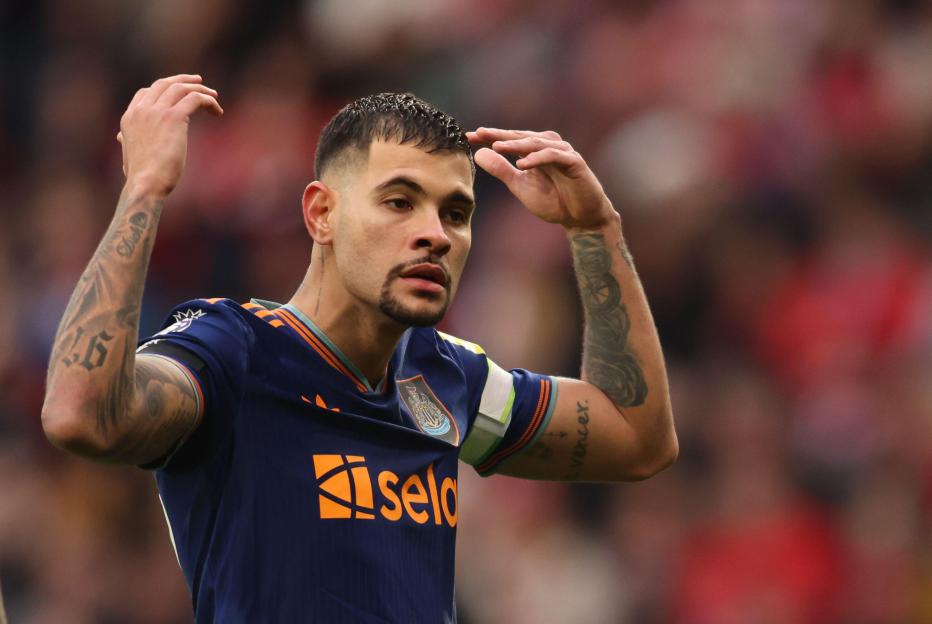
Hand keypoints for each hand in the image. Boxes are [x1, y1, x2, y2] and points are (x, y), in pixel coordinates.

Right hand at [117, 74, 222, 196]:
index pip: (145, 92)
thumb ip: (126, 141)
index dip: (164, 89)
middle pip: (163, 84)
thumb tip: (121, 138)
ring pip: (181, 88)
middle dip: (182, 81)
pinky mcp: (173, 118)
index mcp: (129, 118)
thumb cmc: (141, 177)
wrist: (146, 184)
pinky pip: (195, 99)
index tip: (179, 93)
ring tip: (214, 96)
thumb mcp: (128, 154)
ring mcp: (156, 112)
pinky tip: (217, 112)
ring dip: (200, 90)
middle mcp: (141, 111)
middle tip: (199, 83)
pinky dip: (208, 101)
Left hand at [466, 128, 615, 230]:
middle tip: (478, 134)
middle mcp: (548, 146)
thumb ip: (502, 171)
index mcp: (534, 151)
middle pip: (521, 136)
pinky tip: (522, 164)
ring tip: (497, 147)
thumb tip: (479, 154)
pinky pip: (554, 156)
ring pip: (536, 143)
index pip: (509, 139)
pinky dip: (538, 158)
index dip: (490, 136)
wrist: (581, 219)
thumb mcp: (521, 186)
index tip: (468, 136)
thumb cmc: (554, 202)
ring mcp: (563, 152)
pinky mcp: (575, 162)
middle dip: (499, 135)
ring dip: (516, 144)